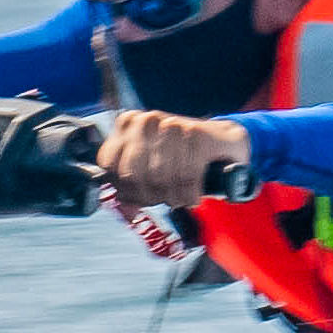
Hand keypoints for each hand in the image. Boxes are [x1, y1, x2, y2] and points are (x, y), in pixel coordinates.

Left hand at [96, 110, 248, 209]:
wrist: (223, 144)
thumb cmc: (181, 159)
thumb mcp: (150, 171)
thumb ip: (132, 190)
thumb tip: (126, 212)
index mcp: (128, 124)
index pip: (109, 165)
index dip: (124, 189)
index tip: (141, 197)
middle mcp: (147, 120)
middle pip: (133, 174)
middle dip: (149, 196)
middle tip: (164, 200)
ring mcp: (172, 124)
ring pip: (160, 177)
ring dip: (173, 198)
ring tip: (181, 198)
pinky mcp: (198, 135)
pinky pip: (186, 176)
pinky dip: (190, 195)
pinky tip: (194, 197)